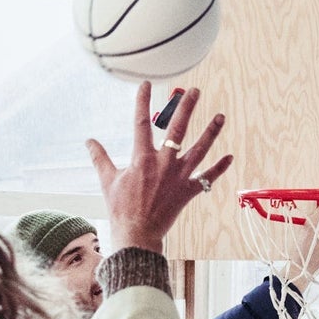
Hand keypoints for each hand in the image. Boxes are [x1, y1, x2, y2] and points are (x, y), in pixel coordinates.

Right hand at [87, 84, 233, 253]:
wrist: (137, 234)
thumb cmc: (121, 209)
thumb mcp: (107, 181)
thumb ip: (100, 158)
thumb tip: (89, 141)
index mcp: (142, 158)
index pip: (141, 123)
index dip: (142, 101)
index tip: (146, 84)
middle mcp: (163, 163)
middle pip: (177, 129)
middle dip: (186, 107)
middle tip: (194, 91)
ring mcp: (179, 177)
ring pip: (199, 149)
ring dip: (211, 132)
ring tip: (220, 116)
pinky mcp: (188, 191)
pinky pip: (208, 178)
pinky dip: (219, 168)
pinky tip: (230, 157)